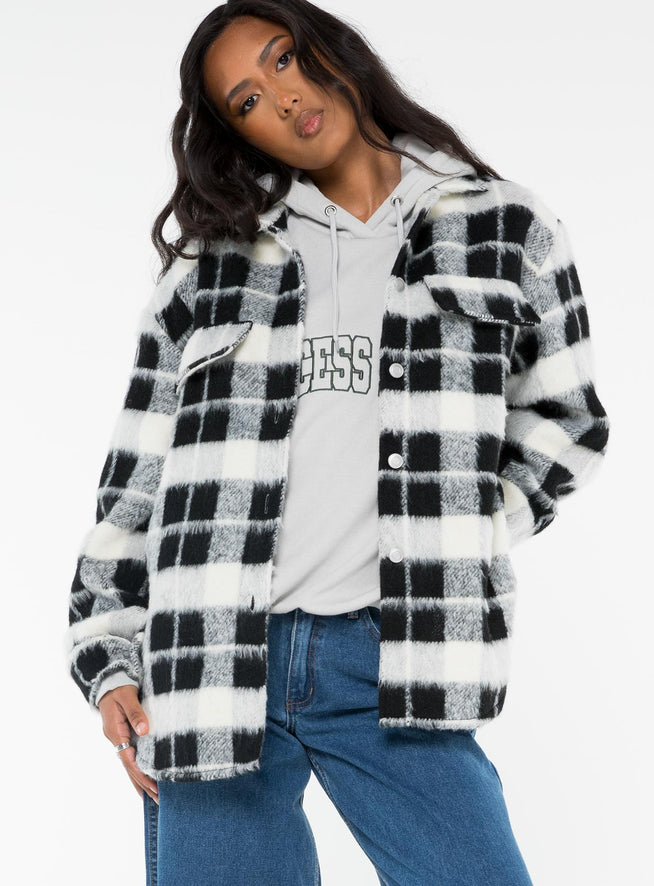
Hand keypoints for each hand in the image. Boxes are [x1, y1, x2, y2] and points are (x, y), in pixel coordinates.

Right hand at [98, 685, 158, 803]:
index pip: (129, 759)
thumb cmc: (119, 688)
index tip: (154, 786)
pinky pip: (132, 757)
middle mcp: (116, 739)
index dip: (141, 773)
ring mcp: (119, 739)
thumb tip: (144, 731)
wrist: (110, 681)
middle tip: (158, 799)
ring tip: (153, 796)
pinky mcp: (124, 736)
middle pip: (129, 767)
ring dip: (141, 780)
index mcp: (115, 732)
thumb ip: (135, 712)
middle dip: (143, 784)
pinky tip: (146, 777)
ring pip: (130, 765)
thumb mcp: (127, 696)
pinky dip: (138, 769)